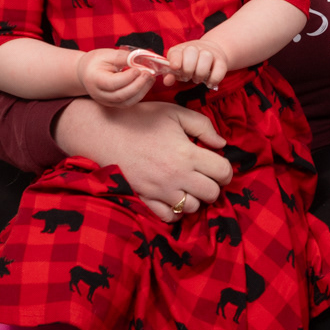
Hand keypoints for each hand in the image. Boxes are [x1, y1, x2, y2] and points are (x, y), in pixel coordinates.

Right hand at [54, 98, 231, 221]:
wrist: (104, 132)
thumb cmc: (142, 119)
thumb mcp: (175, 113)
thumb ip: (203, 126)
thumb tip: (221, 143)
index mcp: (187, 154)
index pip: (223, 172)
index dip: (226, 169)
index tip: (219, 165)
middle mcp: (177, 176)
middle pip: (212, 194)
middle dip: (214, 185)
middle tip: (205, 175)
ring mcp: (160, 191)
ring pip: (193, 207)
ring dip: (196, 197)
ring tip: (189, 184)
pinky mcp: (145, 199)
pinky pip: (169, 217)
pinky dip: (176, 210)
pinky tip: (175, 196)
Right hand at [76, 48, 155, 107]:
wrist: (86, 72)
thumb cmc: (97, 61)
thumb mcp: (107, 54)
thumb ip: (124, 57)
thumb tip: (141, 58)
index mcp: (95, 80)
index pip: (112, 83)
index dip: (127, 78)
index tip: (138, 69)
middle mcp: (99, 94)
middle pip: (120, 96)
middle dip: (137, 85)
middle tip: (148, 73)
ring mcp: (106, 101)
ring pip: (126, 102)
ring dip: (141, 91)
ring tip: (150, 78)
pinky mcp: (114, 104)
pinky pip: (128, 103)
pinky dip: (139, 94)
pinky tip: (146, 83)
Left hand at [168, 41, 226, 88]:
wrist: (210, 51)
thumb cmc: (189, 63)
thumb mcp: (177, 69)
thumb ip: (170, 75)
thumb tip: (167, 81)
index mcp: (180, 50)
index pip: (176, 52)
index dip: (175, 60)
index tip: (175, 67)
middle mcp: (194, 48)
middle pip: (191, 53)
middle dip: (188, 69)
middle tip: (188, 77)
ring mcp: (209, 52)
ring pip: (206, 57)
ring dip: (201, 72)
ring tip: (198, 79)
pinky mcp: (221, 60)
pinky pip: (220, 68)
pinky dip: (214, 79)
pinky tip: (209, 83)